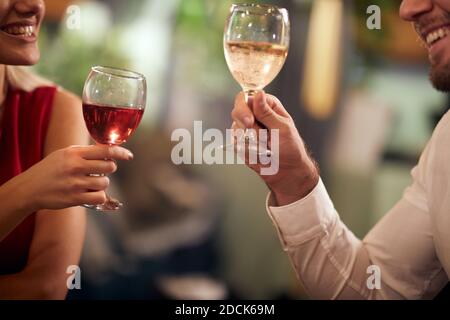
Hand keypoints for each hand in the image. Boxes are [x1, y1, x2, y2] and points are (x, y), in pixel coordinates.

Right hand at [18, 145, 132, 211]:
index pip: (105, 150)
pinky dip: (99, 196)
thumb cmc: (49, 170)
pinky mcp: (74, 198)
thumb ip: (84, 152)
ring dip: (101, 184)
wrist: (29, 189)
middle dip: (109, 169)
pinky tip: (90, 193)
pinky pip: (100, 197)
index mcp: (74, 153)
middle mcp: (76, 166)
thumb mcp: (64, 154)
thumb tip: (108, 150)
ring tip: (89, 183)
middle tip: (100, 171)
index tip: (128, 155)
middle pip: (109, 167)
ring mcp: (75, 183)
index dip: (120, 152)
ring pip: (105, 183)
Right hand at [231, 91, 319, 205]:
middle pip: (237, 111)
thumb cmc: (290, 148)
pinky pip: (235, 143)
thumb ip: (267, 113)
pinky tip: (258, 153)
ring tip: (265, 147)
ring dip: (250, 141)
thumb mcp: (282, 129)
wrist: (286, 171)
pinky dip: (247, 150)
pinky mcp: (240, 143)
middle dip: (245, 126)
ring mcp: (246, 129)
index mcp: (266, 106)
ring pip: (235, 129)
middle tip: (258, 137)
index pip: (246, 97)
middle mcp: (254, 115)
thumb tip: (258, 94)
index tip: (249, 121)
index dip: (244, 108)